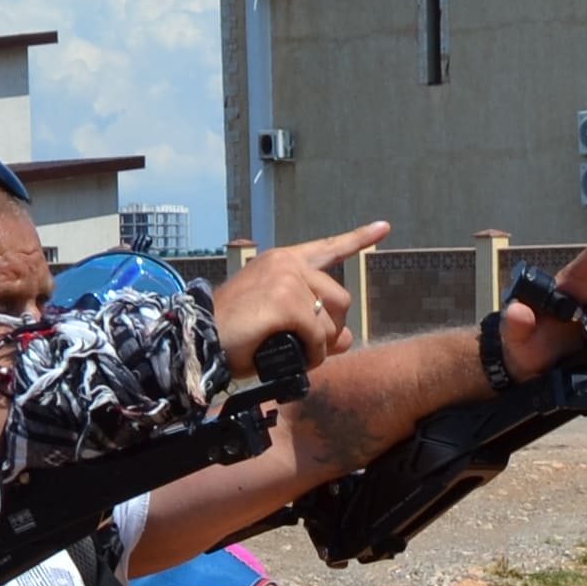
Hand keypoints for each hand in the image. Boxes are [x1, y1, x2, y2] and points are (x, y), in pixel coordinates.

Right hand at [212, 226, 379, 373]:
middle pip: (340, 299)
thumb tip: (347, 339)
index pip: (328, 248)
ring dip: (321, 346)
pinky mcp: (285, 300)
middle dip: (331, 330)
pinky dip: (313, 355)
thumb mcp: (280, 326)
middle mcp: (287, 264)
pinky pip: (318, 336)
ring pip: (331, 319)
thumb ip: (314, 326)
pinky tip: (295, 358)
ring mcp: (286, 279)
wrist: (201, 341)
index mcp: (282, 262)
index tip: (384, 227)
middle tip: (308, 347)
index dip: (358, 239)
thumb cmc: (234, 335)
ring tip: (295, 352)